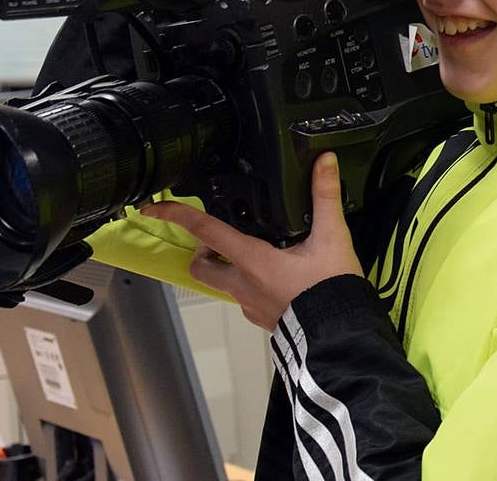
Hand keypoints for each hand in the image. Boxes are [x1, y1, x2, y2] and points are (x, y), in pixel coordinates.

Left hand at [140, 152, 362, 331]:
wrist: (341, 336)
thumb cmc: (331, 289)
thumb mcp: (331, 237)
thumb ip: (325, 196)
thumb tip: (325, 161)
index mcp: (252, 261)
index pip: (206, 231)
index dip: (178, 215)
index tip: (155, 208)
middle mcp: (242, 285)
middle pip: (201, 266)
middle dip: (204, 250)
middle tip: (229, 237)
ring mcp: (249, 306)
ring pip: (224, 283)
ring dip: (231, 268)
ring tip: (265, 254)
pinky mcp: (262, 319)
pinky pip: (246, 299)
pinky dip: (253, 285)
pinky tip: (280, 277)